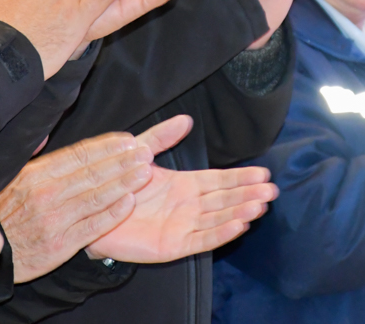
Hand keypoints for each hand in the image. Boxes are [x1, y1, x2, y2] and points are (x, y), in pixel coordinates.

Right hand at [0, 131, 155, 281]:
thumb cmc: (6, 212)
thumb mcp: (13, 177)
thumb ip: (34, 155)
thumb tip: (48, 133)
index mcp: (36, 174)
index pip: (78, 154)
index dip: (106, 146)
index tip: (128, 140)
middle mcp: (46, 194)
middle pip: (91, 173)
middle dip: (122, 161)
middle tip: (145, 152)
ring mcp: (54, 220)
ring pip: (95, 197)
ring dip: (123, 183)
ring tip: (145, 172)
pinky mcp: (61, 244)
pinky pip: (92, 226)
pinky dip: (113, 214)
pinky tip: (130, 202)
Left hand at [86, 116, 278, 263]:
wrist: (93, 213)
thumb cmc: (117, 185)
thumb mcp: (140, 153)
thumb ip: (163, 138)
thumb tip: (187, 119)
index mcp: (185, 185)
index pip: (220, 180)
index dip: (241, 177)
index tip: (263, 173)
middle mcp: (189, 206)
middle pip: (225, 199)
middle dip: (248, 194)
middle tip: (271, 190)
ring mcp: (183, 226)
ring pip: (218, 219)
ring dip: (240, 212)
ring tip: (260, 206)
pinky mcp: (174, 245)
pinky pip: (202, 239)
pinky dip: (221, 233)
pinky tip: (239, 225)